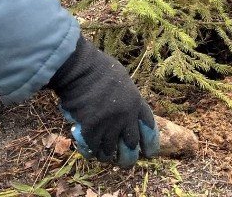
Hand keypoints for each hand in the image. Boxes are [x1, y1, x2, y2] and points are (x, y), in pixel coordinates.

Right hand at [48, 37, 159, 166]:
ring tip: (106, 157)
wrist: (80, 69)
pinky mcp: (91, 131)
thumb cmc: (98, 67)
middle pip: (131, 146)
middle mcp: (126, 118)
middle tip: (126, 162)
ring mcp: (109, 126)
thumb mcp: (122, 80)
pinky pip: (93, 149)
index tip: (149, 152)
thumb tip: (124, 106)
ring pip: (111, 152)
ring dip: (108, 156)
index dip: (150, 143)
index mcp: (136, 103)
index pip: (149, 129)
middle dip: (129, 158)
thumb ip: (126, 96)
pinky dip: (92, 152)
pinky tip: (90, 152)